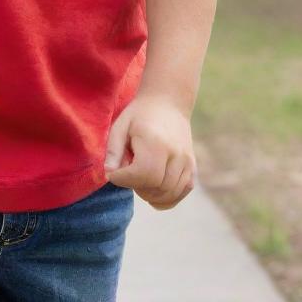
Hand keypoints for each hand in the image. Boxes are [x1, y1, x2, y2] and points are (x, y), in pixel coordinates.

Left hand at [103, 91, 196, 210]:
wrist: (168, 103)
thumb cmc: (140, 115)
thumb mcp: (121, 125)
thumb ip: (113, 150)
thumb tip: (109, 174)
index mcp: (155, 142)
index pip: (141, 174)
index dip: (123, 179)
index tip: (114, 174)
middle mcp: (175, 154)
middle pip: (156, 187)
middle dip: (136, 187)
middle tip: (127, 174)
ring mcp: (187, 161)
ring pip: (169, 193)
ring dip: (150, 194)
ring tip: (139, 179)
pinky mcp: (193, 166)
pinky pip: (183, 191)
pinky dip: (168, 198)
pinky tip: (154, 190)